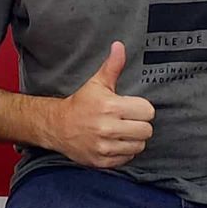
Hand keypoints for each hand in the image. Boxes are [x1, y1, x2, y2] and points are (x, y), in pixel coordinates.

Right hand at [52, 41, 154, 168]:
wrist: (58, 126)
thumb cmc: (81, 104)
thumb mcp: (97, 83)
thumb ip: (112, 66)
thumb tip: (119, 46)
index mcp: (110, 106)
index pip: (148, 111)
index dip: (141, 108)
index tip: (131, 107)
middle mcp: (107, 128)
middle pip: (146, 130)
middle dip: (139, 124)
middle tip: (126, 120)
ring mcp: (105, 147)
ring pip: (139, 145)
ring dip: (133, 139)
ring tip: (121, 131)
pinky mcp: (102, 161)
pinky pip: (127, 158)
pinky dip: (124, 151)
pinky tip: (114, 142)